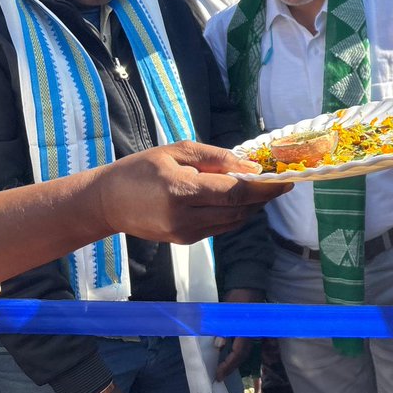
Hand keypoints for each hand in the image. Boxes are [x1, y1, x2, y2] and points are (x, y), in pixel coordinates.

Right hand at [96, 142, 289, 244]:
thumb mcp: (176, 152)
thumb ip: (216, 158)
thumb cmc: (140, 169)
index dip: (263, 188)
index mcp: (181, 191)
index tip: (285, 181)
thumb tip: (250, 168)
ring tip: (259, 189)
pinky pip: (220, 227)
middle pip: (239, 210)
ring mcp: (185, 233)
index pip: (234, 193)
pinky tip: (236, 200)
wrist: (107, 203)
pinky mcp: (185, 241)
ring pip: (233, 222)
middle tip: (278, 183)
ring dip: (251, 207)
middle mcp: (185, 217)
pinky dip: (234, 214)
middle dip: (262, 197)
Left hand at [214, 288, 262, 380]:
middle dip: (231, 366)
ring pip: (245, 350)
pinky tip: (230, 355)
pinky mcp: (251, 328)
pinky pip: (245, 344)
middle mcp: (251, 333)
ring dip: (234, 361)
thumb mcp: (227, 311)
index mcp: (245, 330)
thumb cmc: (237, 297)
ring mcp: (253, 331)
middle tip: (220, 376)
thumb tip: (219, 346)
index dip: (228, 365)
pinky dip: (237, 352)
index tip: (218, 375)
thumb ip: (223, 328)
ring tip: (224, 368)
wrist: (248, 284)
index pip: (238, 353)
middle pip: (243, 355)